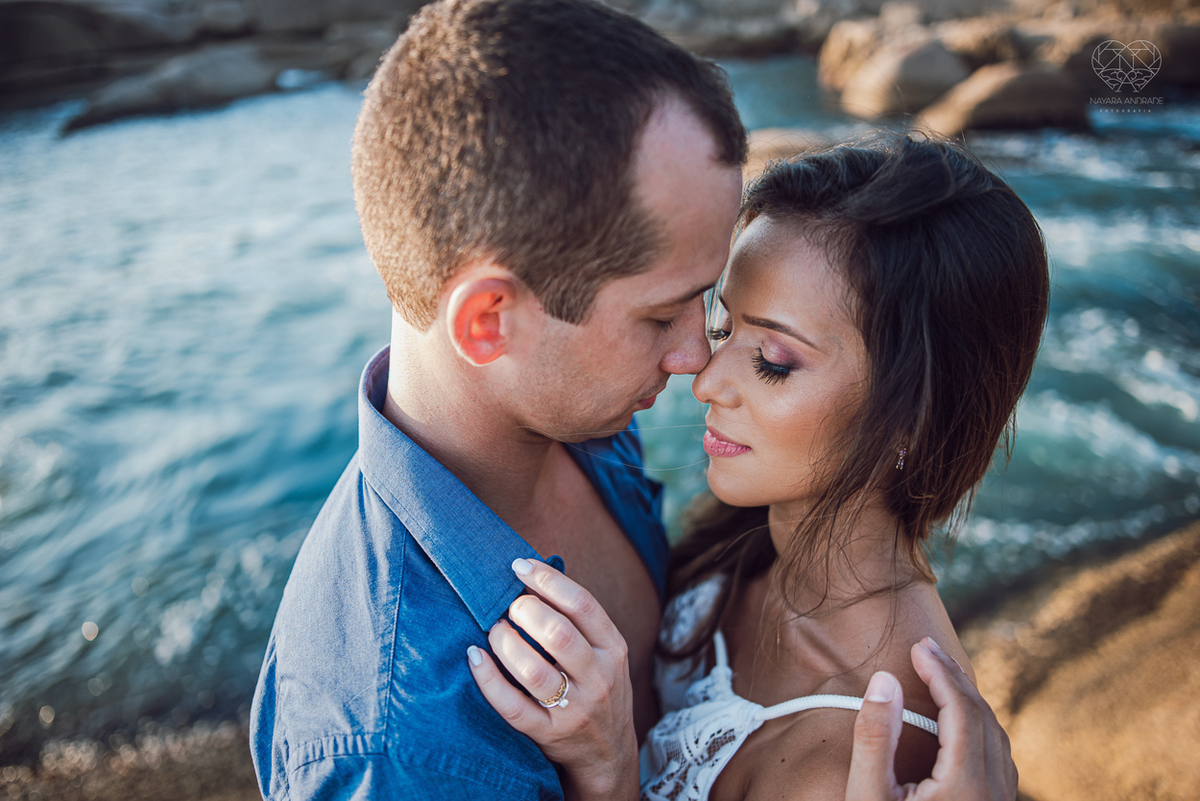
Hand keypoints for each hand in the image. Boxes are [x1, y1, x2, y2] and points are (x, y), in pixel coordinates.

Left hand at [468, 558, 639, 800]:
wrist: (609, 755)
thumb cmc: (598, 691)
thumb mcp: (606, 655)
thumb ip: (579, 623)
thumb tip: (531, 579)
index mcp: (613, 649)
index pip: (582, 605)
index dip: (548, 580)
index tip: (519, 566)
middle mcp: (599, 678)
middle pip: (559, 634)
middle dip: (525, 611)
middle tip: (507, 606)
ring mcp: (575, 709)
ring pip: (534, 671)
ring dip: (505, 643)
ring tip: (493, 629)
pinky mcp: (550, 735)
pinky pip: (513, 707)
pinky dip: (488, 680)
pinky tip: (475, 657)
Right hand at [845, 638, 1016, 800]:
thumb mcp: (868, 795)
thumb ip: (875, 739)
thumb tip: (885, 681)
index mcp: (966, 786)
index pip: (962, 711)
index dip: (939, 673)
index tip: (917, 648)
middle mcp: (992, 795)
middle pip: (984, 719)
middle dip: (954, 678)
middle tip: (927, 649)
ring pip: (996, 737)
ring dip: (969, 700)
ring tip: (941, 675)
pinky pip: (997, 758)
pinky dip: (978, 727)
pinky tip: (958, 722)